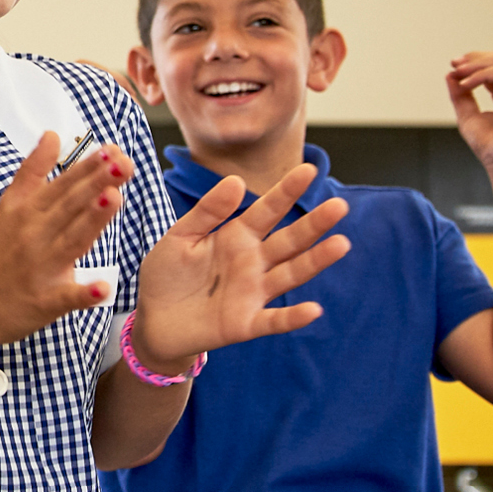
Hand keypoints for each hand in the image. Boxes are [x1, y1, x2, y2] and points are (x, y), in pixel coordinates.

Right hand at [0, 132, 128, 348]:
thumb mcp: (10, 205)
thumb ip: (33, 170)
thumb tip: (52, 134)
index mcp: (29, 211)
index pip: (63, 185)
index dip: (87, 167)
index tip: (111, 149)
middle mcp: (35, 235)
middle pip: (70, 206)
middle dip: (98, 183)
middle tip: (123, 164)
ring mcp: (41, 268)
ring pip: (71, 240)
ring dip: (93, 220)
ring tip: (115, 198)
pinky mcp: (45, 302)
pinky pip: (66, 297)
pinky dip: (83, 293)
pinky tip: (102, 287)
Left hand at [130, 164, 349, 366]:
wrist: (151, 318)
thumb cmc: (166, 273)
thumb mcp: (181, 235)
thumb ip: (208, 211)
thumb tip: (236, 180)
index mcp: (237, 236)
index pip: (268, 210)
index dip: (287, 191)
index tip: (309, 169)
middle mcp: (253, 262)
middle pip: (289, 240)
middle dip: (314, 224)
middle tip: (339, 206)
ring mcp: (253, 292)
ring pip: (290, 274)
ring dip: (315, 261)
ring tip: (341, 244)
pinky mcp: (246, 323)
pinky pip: (274, 320)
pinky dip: (293, 316)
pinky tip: (313, 309)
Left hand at [448, 52, 492, 173]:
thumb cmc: (490, 147)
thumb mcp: (467, 115)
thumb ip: (460, 95)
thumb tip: (450, 74)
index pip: (492, 67)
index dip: (472, 62)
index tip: (453, 66)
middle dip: (475, 57)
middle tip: (455, 64)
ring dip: (477, 64)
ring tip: (459, 73)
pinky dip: (483, 74)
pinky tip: (467, 84)